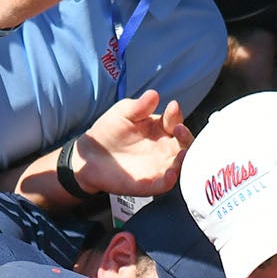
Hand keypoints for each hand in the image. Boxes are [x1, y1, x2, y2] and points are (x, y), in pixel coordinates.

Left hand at [75, 89, 190, 197]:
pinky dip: (171, 180)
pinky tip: (171, 173)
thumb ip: (139, 106)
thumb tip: (154, 94)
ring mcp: (159, 165)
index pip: (175, 120)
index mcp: (160, 128)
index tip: (173, 108)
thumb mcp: (122, 113)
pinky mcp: (150, 183)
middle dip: (186, 137)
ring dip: (185, 159)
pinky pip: (165, 183)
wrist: (90, 156)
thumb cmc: (109, 132)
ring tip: (182, 153)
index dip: (176, 115)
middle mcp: (164, 147)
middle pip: (184, 143)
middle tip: (179, 130)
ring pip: (180, 164)